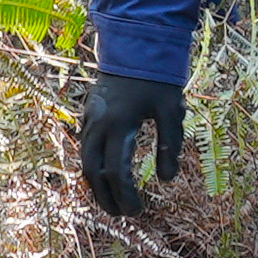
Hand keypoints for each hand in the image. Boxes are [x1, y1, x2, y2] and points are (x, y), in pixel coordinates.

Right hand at [79, 72, 190, 215]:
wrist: (134, 43)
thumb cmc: (158, 77)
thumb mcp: (172, 110)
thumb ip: (170, 145)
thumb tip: (168, 180)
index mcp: (119, 125)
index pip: (117, 172)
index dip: (126, 196)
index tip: (139, 211)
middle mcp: (98, 124)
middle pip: (93, 172)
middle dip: (105, 198)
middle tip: (122, 214)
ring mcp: (90, 118)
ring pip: (85, 160)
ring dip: (97, 185)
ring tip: (113, 202)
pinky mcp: (89, 113)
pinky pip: (84, 147)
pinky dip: (93, 167)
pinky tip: (105, 176)